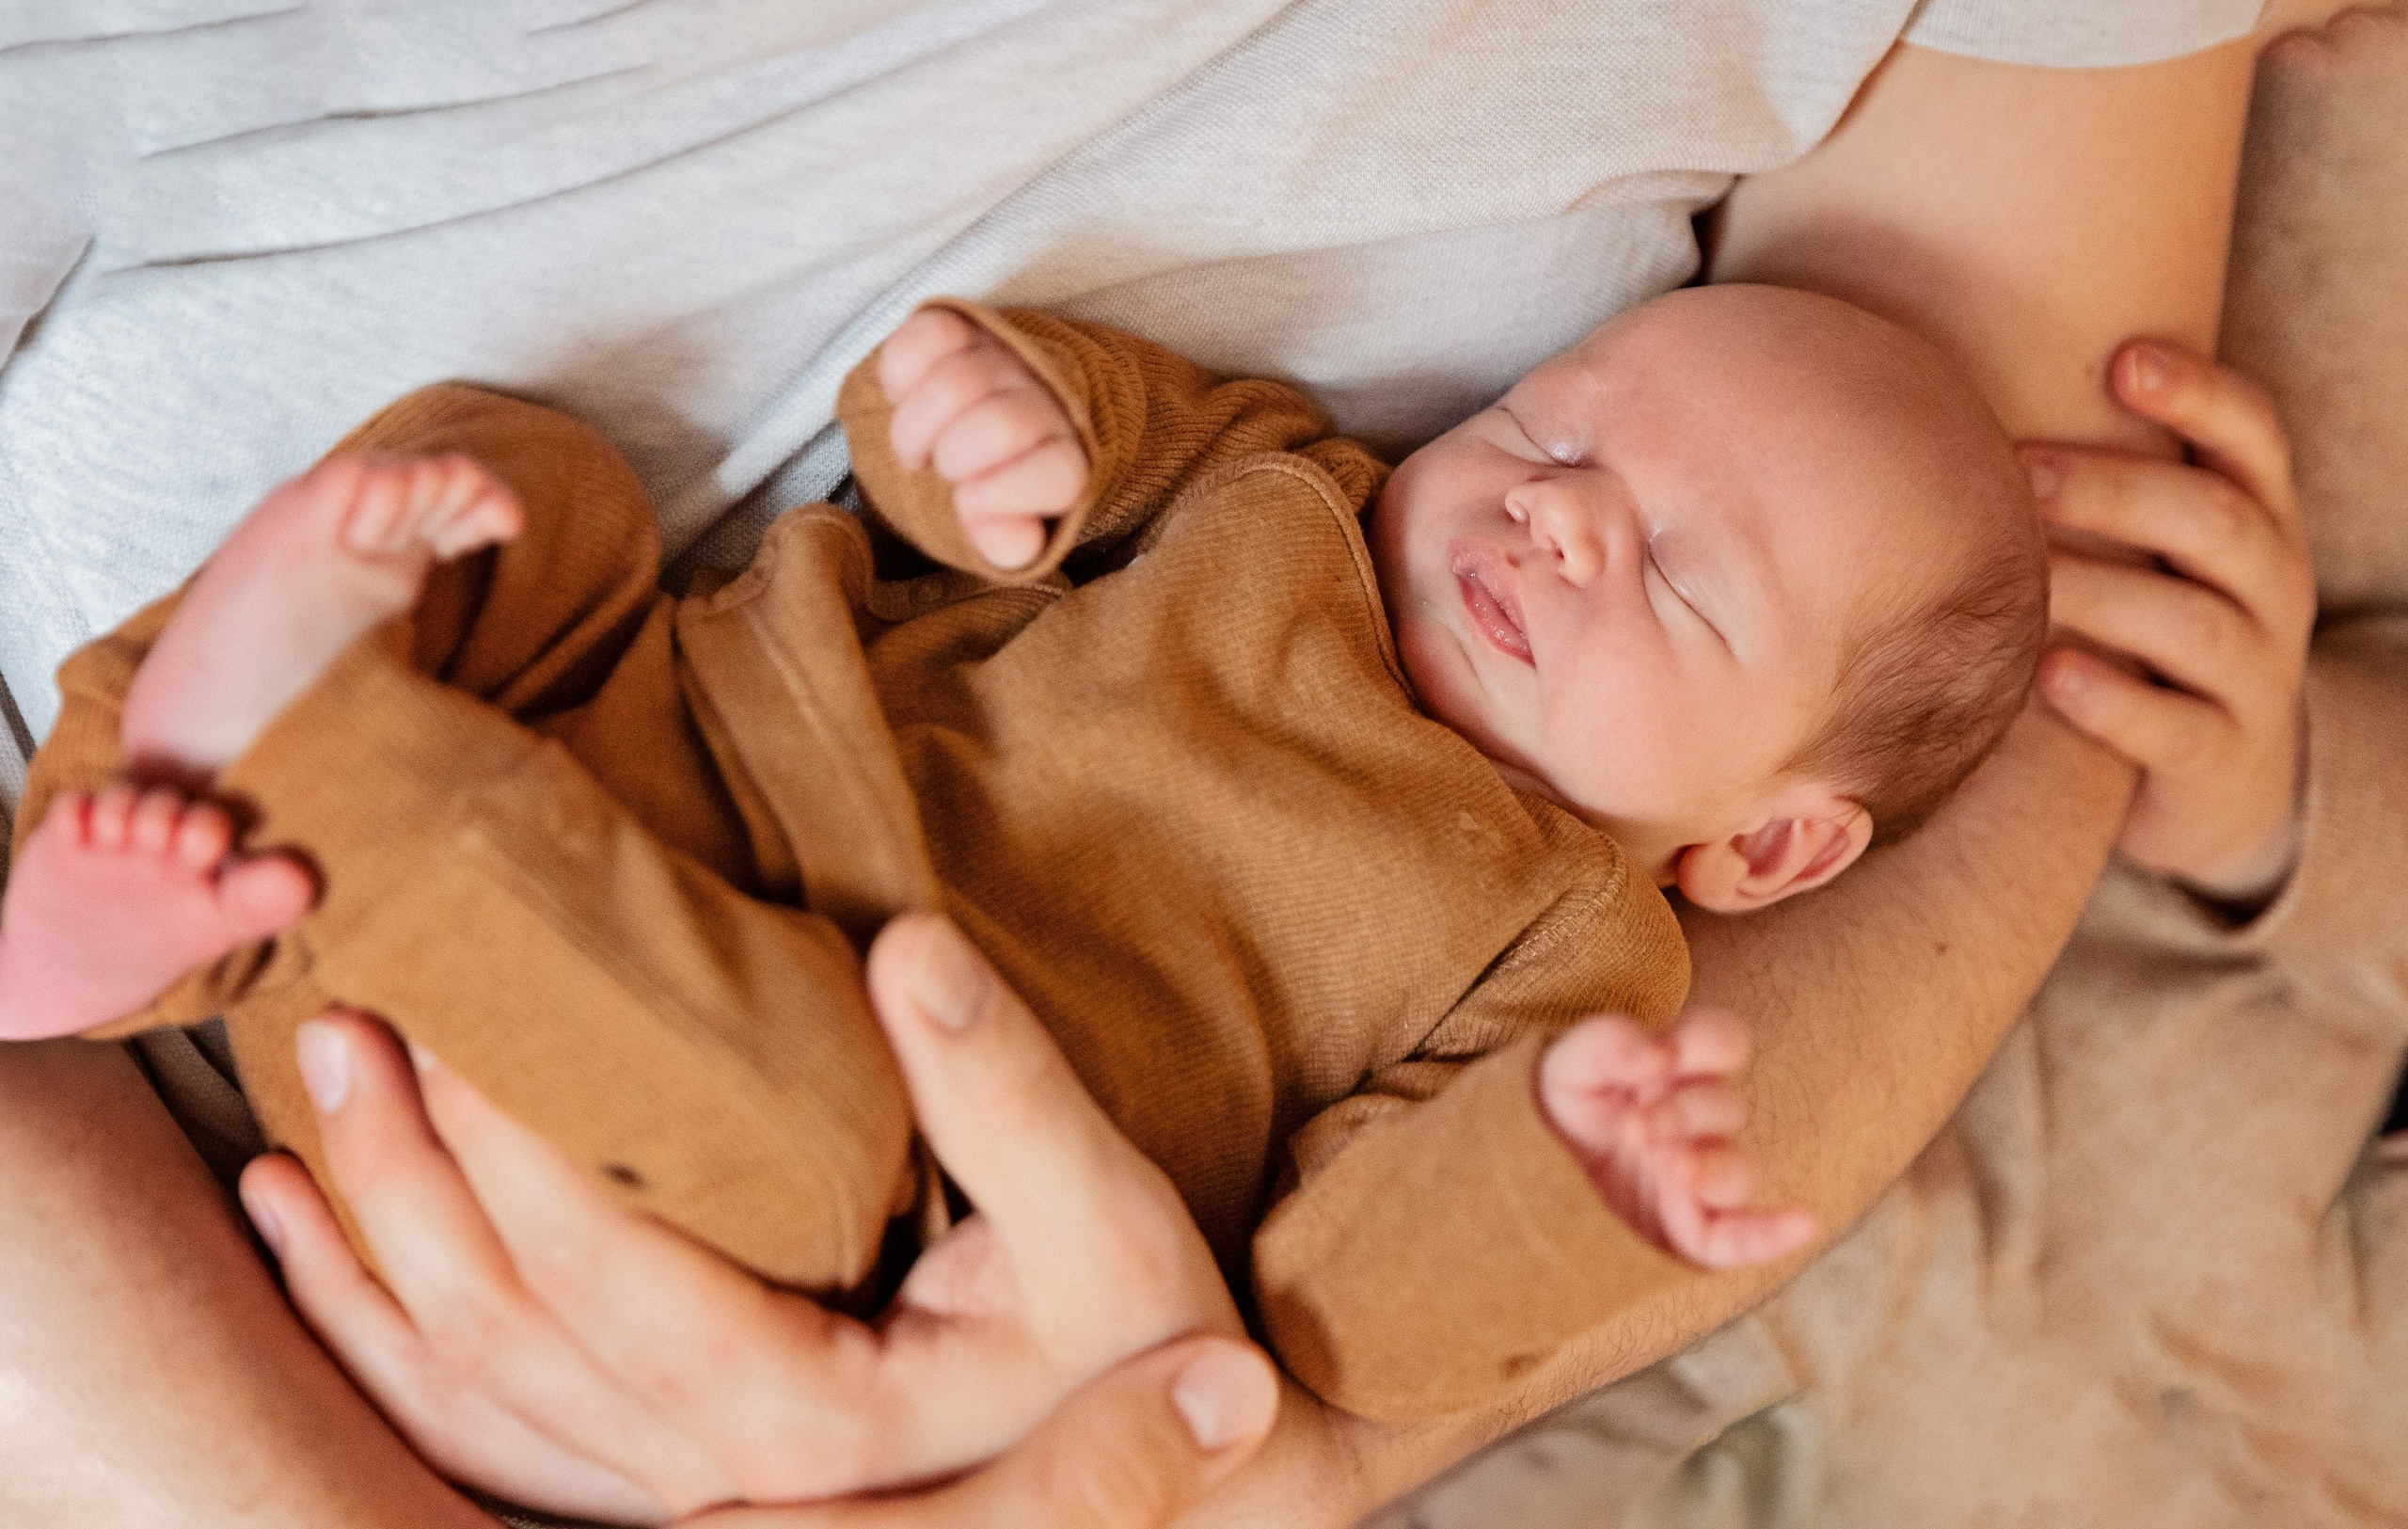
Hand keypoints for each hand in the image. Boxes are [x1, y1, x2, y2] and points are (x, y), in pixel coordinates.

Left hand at [238, 912, 1261, 1522]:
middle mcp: (712, 1478)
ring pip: (457, 1387)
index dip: (516, 1138)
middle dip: (409, 1167)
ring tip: (308, 1104)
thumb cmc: (1136, 1337)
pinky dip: (372, 1337)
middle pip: (500, 1324)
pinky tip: (316, 1247)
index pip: (610, 1268)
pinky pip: (472, 1428)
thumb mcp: (1108, 1216)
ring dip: (363, 1245)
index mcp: (805, 1419)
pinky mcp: (662, 1485)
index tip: (463, 1000)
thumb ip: (1009, 1088)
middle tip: (354, 1017)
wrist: (1160, 1486)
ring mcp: (674, 1496)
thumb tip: (909, 945)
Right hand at [878, 307, 1089, 569]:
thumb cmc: (990, 486)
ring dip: (914, 427)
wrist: (982, 423)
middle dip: (952, 458)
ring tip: (916, 448)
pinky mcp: (965, 326)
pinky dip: (900, 374)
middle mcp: (1047, 399)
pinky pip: (926, 336)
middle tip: (937, 471)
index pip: (1056, 472)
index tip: (970, 502)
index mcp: (1067, 458)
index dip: (1003, 496)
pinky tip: (902, 398)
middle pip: (999, 425)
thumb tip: (1011, 541)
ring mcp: (1006, 356)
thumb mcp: (1003, 528)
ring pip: (955, 382)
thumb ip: (1009, 542)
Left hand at [1538, 1010, 1815, 1269]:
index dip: (1703, 1045)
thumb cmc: (1561, 1105)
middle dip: (1682, 1114)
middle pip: (1726, 1106)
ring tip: (1676, 1168)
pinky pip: (1742, 1238)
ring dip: (1714, 1168)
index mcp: (1675, 1070)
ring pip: (1738, 1169)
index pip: (1723, 1042)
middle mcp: (1696, 1120)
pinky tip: (1801, 1223)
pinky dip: (1773, 1233)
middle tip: (1634, 1129)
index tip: (1659, 1056)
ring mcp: (1698, 1176)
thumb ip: (1609, 1042)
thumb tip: (1656, 1052)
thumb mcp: (1568, 1062)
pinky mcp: (1690, 1230)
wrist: (1526, 1170)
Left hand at [2026, 340, 2314, 902]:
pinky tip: (2046, 673)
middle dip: (2117, 488)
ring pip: (2195, 622)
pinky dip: (2113, 700)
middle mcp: (2274, 585)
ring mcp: (2257, 675)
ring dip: (2101, 591)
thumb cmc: (2142, 633)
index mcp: (2257, 516)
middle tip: (2019, 467)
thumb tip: (1945, 402)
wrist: (2213, 780)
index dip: (2198, 394)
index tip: (2120, 361)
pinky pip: (2178, 728)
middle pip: (2216, 519)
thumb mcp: (2141, 552)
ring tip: (2022, 572)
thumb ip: (2085, 483)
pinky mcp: (2224, 757)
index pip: (2253, 436)